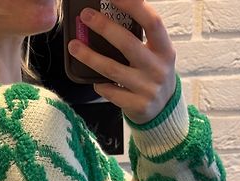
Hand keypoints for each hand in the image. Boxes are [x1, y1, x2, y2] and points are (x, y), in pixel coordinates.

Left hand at [67, 0, 176, 124]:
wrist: (164, 111)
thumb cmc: (153, 74)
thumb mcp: (156, 54)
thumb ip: (139, 38)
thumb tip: (110, 15)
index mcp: (164, 49)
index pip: (152, 22)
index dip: (133, 6)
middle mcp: (158, 68)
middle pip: (127, 44)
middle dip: (104, 27)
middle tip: (86, 16)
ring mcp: (147, 88)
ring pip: (112, 69)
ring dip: (90, 56)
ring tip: (74, 46)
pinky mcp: (137, 105)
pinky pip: (110, 92)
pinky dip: (99, 84)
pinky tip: (94, 79)